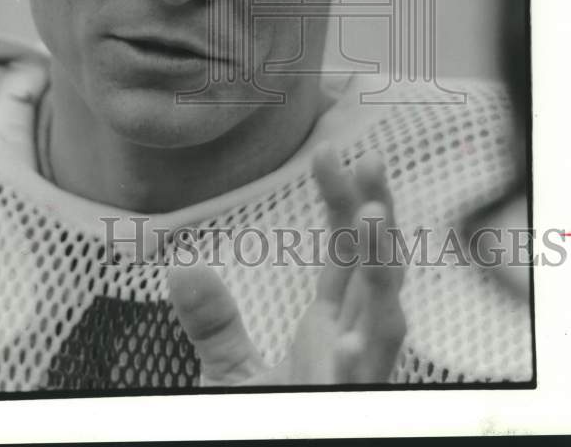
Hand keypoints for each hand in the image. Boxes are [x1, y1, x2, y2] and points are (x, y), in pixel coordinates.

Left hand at [167, 146, 405, 385]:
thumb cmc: (260, 425)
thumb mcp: (228, 374)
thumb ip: (213, 323)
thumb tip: (181, 266)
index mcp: (329, 329)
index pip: (345, 252)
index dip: (342, 200)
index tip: (330, 151)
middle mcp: (354, 345)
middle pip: (376, 269)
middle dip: (378, 213)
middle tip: (371, 159)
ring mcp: (360, 379)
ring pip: (389, 317)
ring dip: (385, 267)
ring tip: (374, 218)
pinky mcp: (352, 409)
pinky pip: (369, 383)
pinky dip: (368, 359)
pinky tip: (353, 340)